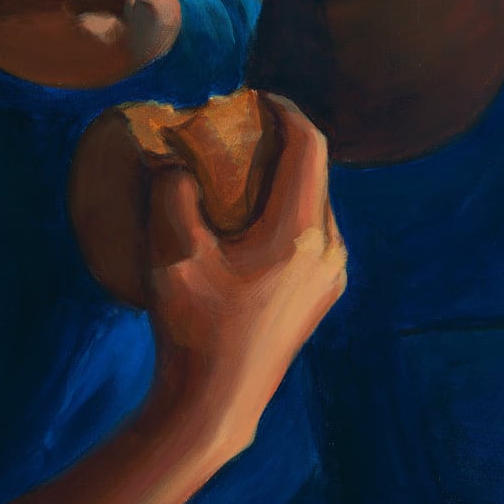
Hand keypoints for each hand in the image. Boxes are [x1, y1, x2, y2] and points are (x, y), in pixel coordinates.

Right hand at [143, 97, 346, 454]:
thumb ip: (172, 192)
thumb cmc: (192, 331)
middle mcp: (330, 248)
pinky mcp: (323, 293)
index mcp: (300, 233)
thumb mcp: (171, 255)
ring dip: (283, 176)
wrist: (215, 408)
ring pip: (315, 201)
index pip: (308, 145)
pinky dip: (286, 208)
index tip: (254, 95)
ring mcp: (332, 275)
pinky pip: (313, 230)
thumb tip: (170, 156)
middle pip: (314, 171)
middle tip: (238, 127)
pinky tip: (249, 217)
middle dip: (280, 141)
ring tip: (241, 168)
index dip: (285, 109)